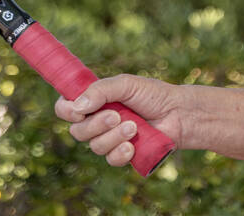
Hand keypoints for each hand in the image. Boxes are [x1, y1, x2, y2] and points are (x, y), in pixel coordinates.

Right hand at [53, 74, 182, 167]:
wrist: (179, 113)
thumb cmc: (153, 95)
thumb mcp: (126, 84)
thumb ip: (101, 91)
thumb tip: (77, 106)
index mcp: (94, 101)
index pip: (65, 108)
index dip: (66, 111)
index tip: (78, 111)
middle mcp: (98, 121)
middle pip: (77, 131)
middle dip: (96, 125)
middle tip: (117, 116)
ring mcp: (109, 139)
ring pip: (94, 146)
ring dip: (113, 137)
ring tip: (134, 126)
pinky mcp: (123, 154)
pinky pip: (110, 160)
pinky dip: (120, 153)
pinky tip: (133, 145)